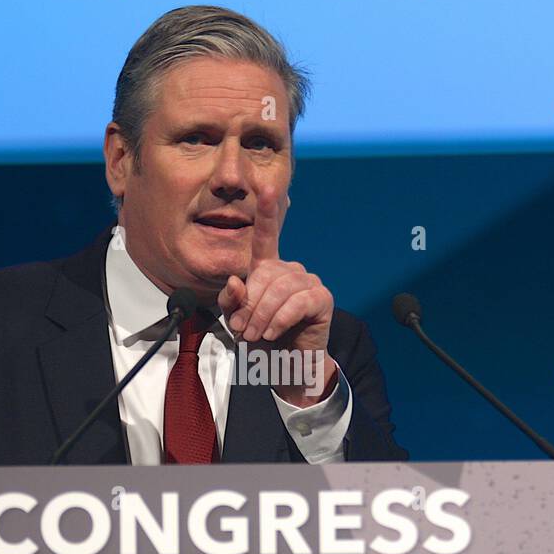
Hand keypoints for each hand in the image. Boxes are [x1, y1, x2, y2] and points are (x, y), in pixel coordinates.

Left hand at [217, 186, 338, 406]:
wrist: (286, 366)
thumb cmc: (262, 339)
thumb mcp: (238, 320)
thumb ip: (231, 301)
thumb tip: (238, 281)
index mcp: (269, 269)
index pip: (267, 236)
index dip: (269, 213)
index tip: (268, 187)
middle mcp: (290, 270)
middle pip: (265, 275)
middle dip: (250, 306)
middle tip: (244, 331)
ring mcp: (309, 282)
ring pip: (279, 289)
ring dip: (263, 316)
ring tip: (257, 335)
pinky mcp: (322, 298)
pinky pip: (298, 302)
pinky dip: (280, 319)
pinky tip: (272, 332)